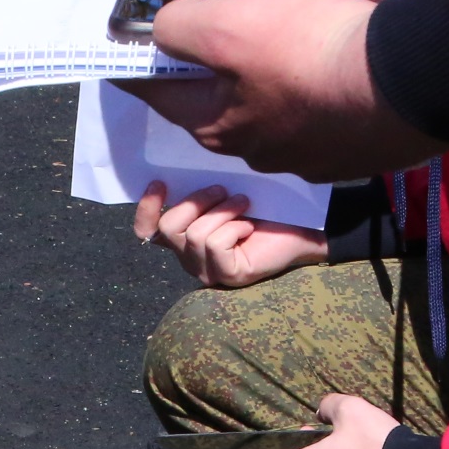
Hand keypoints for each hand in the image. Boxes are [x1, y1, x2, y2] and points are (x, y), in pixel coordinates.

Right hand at [135, 182, 327, 287]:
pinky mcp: (226, 275)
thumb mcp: (226, 195)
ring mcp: (207, 270)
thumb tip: (183, 172)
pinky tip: (250, 228)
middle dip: (196, 202)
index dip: (146, 209)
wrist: (302, 229)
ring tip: (245, 206)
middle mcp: (189, 257)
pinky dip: (235, 228)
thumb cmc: (265, 210)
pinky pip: (216, 244)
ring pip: (195, 234)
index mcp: (185, 237)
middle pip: (169, 227)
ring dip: (224, 211)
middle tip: (223, 190)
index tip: (159, 183)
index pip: (147, 232)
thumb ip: (202, 192)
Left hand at [142, 0, 441, 181]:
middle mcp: (255, 152)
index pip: (160, 92)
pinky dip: (316, 99)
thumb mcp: (227, 27)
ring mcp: (306, 159)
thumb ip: (180, 27)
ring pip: (272, 114)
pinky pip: (320, 122)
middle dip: (214, 74)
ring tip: (290, 50)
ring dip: (271, 86)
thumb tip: (160, 30)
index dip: (142, 66)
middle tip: (223, 35)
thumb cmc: (310, 53)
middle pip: (219, 105)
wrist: (410, 83)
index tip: (130, 53)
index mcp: (216, 126)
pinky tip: (332, 78)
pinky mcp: (350, 154)